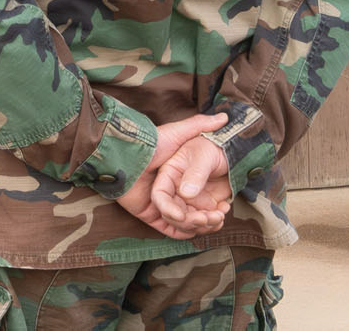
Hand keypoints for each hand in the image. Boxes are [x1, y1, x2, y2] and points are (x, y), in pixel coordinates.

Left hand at [112, 112, 227, 238]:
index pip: (199, 195)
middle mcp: (170, 192)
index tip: (226, 204)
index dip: (214, 202)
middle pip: (194, 211)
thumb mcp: (176, 133)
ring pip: (184, 222)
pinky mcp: (149, 214)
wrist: (122, 155)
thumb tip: (224, 116)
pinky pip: (169, 230)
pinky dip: (183, 232)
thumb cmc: (149, 143)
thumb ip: (198, 125)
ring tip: (210, 220)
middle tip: (220, 215)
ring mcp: (159, 205)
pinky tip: (196, 227)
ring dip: (199, 225)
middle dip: (209, 216)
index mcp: (176, 177)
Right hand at [150, 135, 232, 233]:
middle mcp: (175, 190)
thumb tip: (186, 193)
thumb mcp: (203, 156)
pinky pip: (203, 223)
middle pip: (173, 215)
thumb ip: (195, 173)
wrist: (229, 154)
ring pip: (188, 223)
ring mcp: (189, 200)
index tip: (181, 217)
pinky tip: (223, 211)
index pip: (159, 196)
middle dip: (190, 221)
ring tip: (220, 215)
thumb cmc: (212, 148)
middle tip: (207, 219)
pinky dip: (213, 224)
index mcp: (168, 175)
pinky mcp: (203, 207)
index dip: (166, 208)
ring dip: (204, 225)